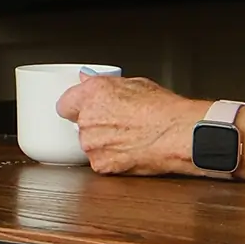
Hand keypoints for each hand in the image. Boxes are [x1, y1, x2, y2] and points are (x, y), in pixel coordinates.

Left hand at [54, 75, 198, 175]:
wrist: (178, 135)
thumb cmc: (163, 110)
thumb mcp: (135, 84)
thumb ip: (106, 84)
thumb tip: (88, 79)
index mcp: (92, 94)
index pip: (65, 103)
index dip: (76, 107)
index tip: (84, 108)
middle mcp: (87, 118)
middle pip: (79, 124)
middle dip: (94, 125)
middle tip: (117, 123)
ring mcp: (92, 143)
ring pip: (90, 144)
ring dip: (103, 143)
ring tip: (128, 137)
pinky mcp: (101, 164)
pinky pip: (100, 161)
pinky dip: (111, 159)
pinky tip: (129, 151)